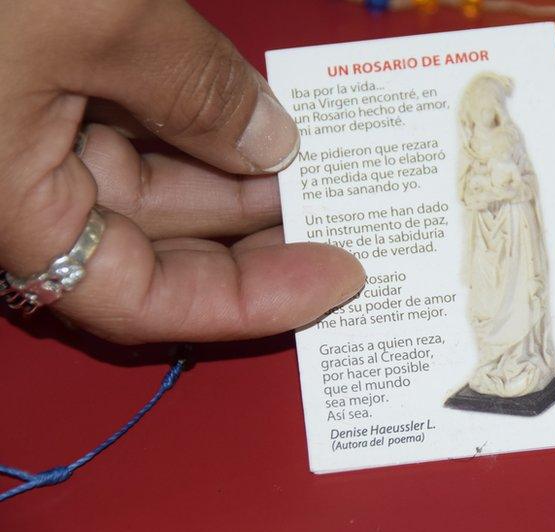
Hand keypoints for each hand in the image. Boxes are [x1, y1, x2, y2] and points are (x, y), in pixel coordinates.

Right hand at [0, 0, 363, 343]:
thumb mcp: (98, 19)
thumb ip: (195, 90)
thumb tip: (271, 140)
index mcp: (10, 204)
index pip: (141, 300)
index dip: (248, 301)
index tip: (338, 273)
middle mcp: (15, 180)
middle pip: (158, 242)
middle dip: (255, 230)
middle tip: (344, 210)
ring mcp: (27, 125)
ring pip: (152, 177)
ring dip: (237, 169)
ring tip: (320, 158)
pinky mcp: (39, 73)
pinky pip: (133, 116)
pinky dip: (197, 113)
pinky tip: (259, 106)